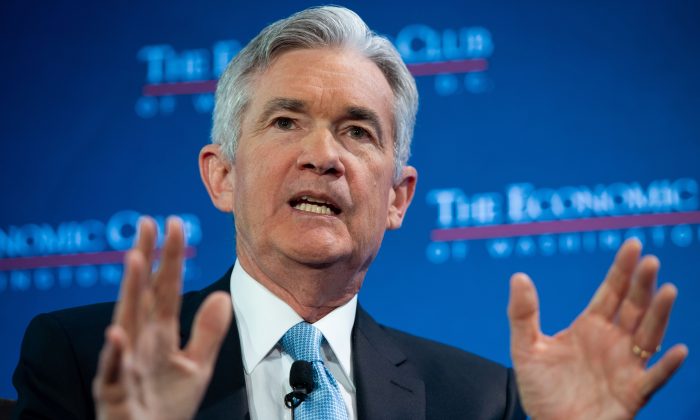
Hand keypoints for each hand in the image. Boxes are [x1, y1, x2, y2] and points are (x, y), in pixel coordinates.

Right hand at [92, 217, 231, 419]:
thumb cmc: (167, 406)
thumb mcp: (196, 367)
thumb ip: (208, 333)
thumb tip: (222, 295)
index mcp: (160, 335)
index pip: (167, 289)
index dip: (171, 259)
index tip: (174, 224)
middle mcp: (140, 342)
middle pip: (143, 295)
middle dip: (145, 259)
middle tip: (147, 223)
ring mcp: (126, 365)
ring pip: (127, 322)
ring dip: (131, 292)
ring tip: (135, 259)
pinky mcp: (115, 392)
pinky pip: (114, 372)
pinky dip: (116, 354)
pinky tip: (117, 333)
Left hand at [508, 239, 687, 419]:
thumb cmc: (541, 390)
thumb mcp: (525, 348)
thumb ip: (522, 314)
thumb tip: (518, 276)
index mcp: (590, 326)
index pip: (611, 292)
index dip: (622, 269)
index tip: (633, 245)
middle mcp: (613, 341)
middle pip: (633, 307)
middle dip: (642, 285)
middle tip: (650, 261)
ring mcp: (626, 366)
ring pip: (649, 335)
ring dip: (659, 314)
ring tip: (667, 290)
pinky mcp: (632, 393)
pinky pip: (654, 378)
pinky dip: (667, 366)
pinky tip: (678, 350)